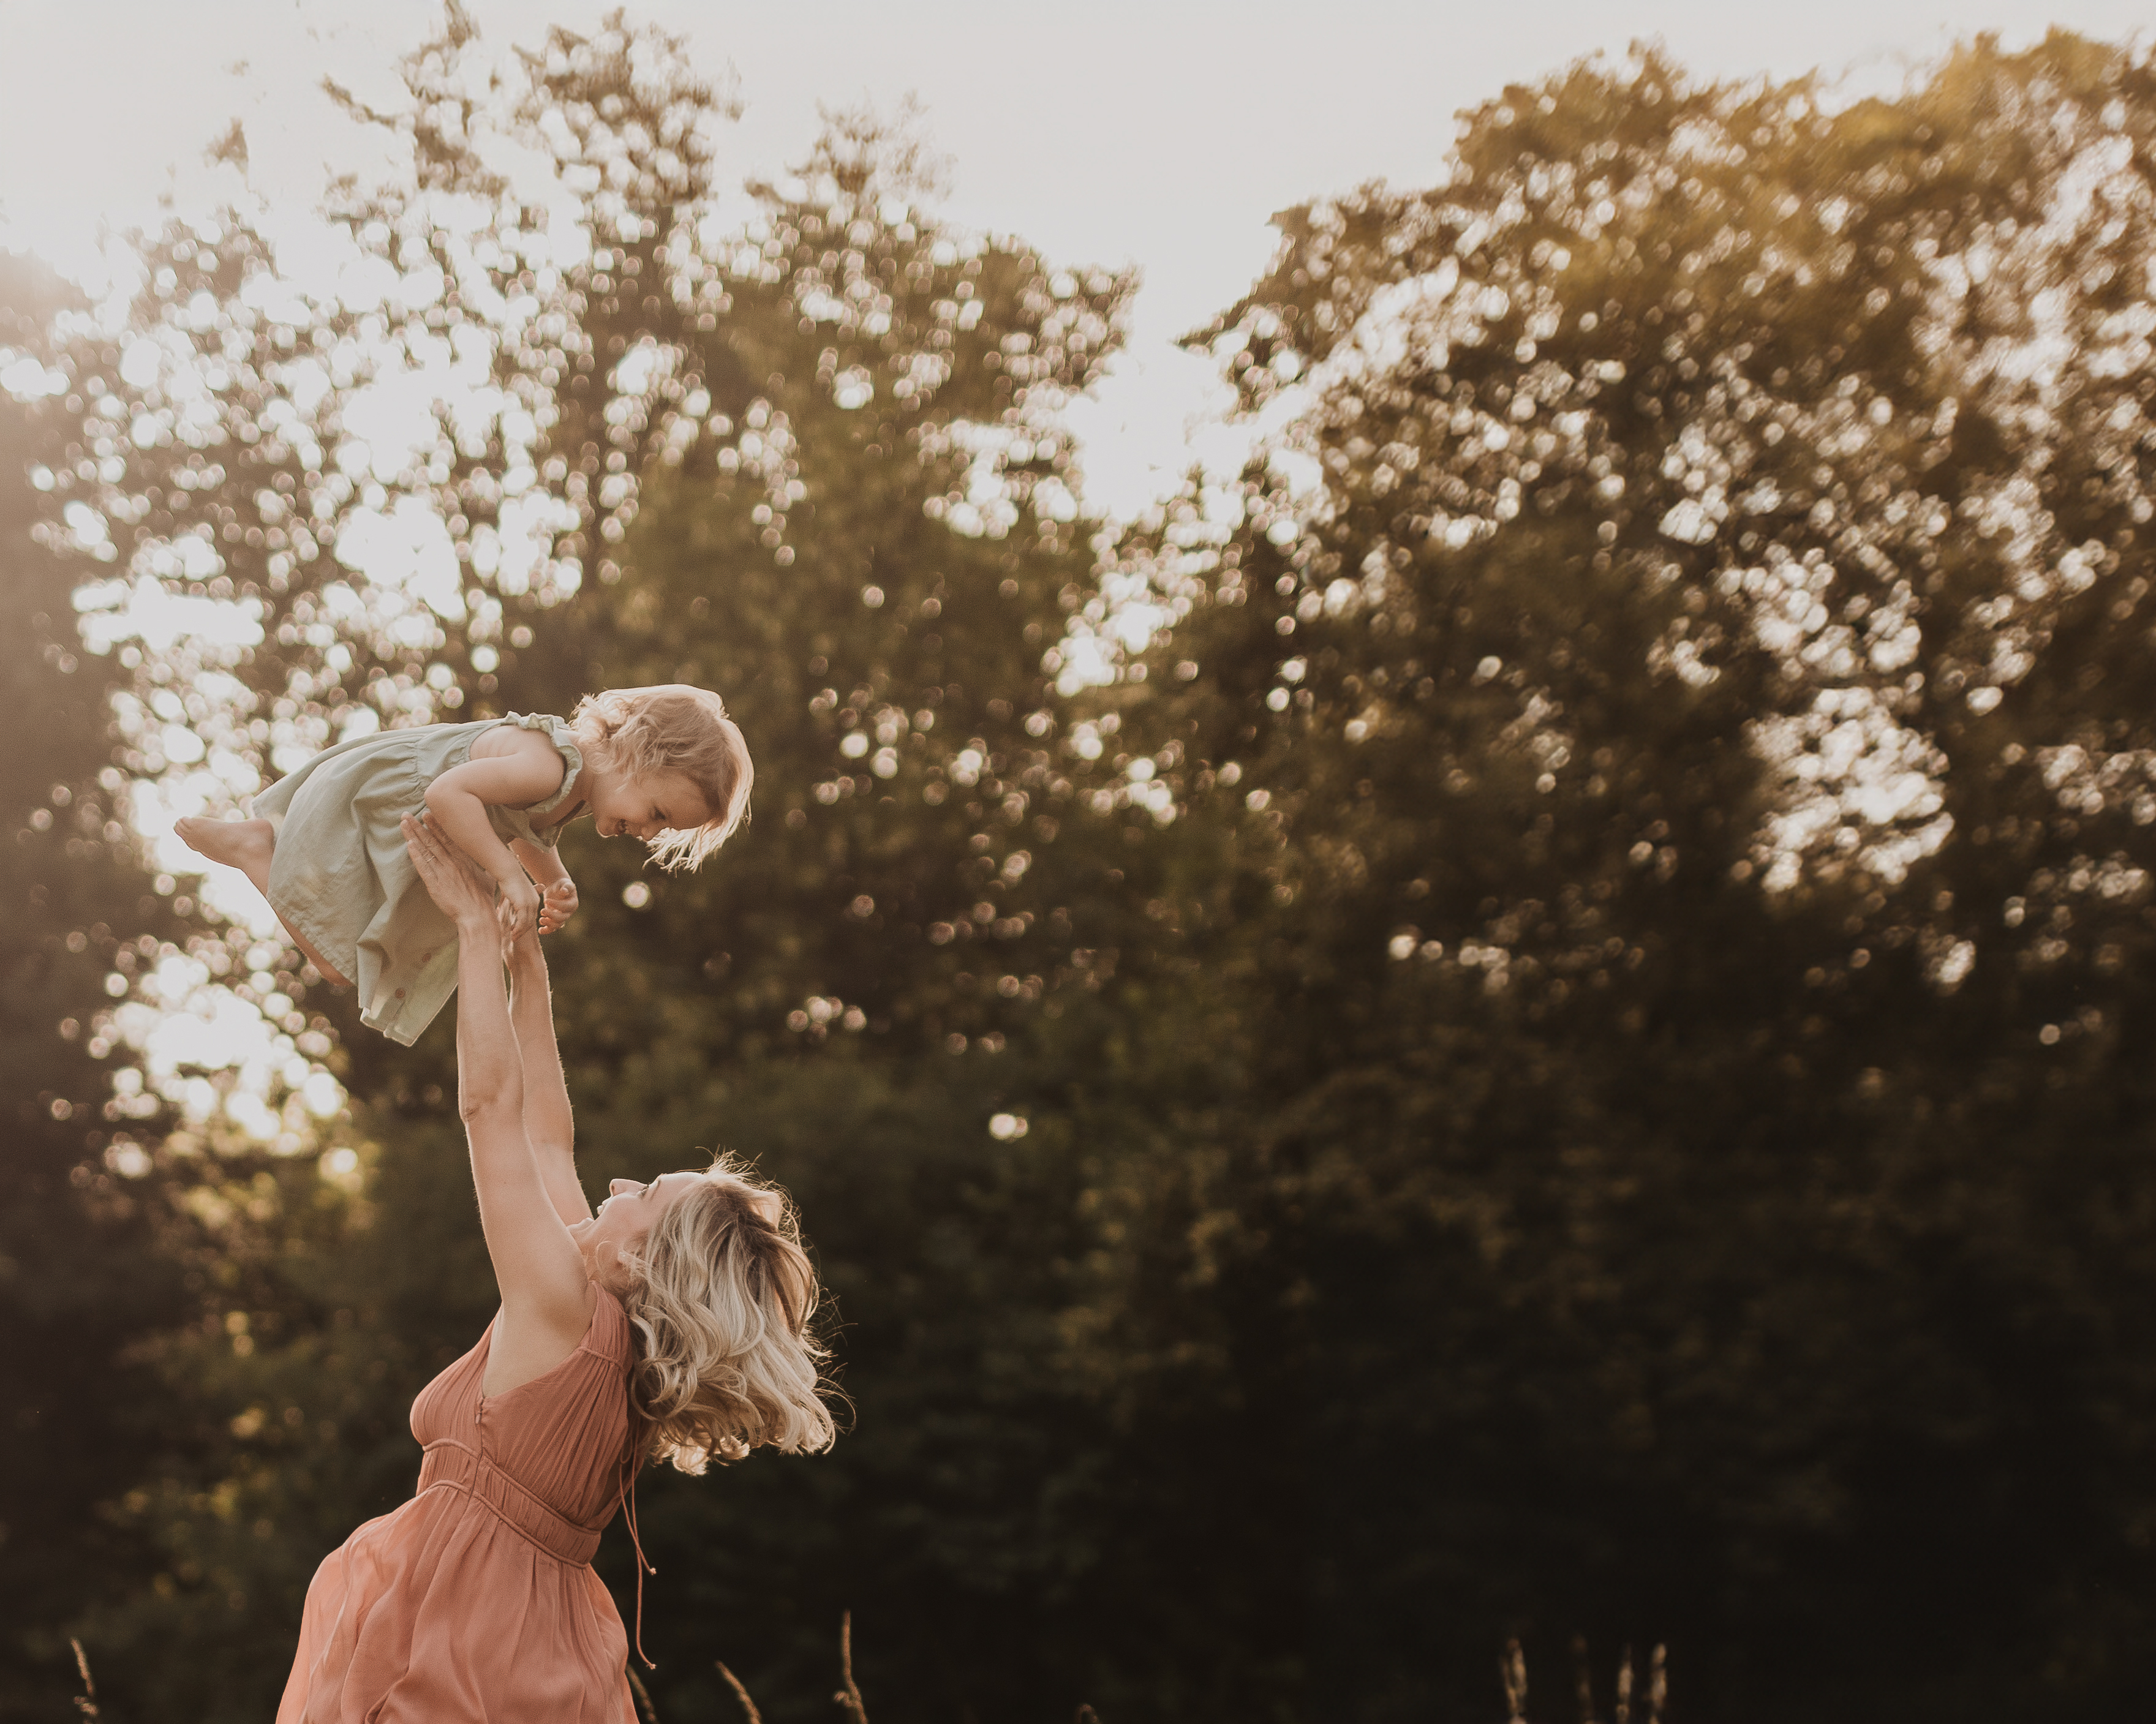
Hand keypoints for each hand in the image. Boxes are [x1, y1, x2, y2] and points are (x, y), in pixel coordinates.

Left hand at [401, 813, 500, 936]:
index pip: (448, 838)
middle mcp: (452, 862)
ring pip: (425, 850)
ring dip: (413, 836)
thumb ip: (482, 867)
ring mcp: (443, 873)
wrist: (478, 916)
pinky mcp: (435, 885)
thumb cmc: (484, 899)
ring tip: (403, 823)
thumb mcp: (488, 877)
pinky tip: (408, 844)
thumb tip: (488, 860)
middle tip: (407, 814)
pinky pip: (423, 867)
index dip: (436, 825)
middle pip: (433, 840)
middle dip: (419, 826)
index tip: (428, 814)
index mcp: (465, 859)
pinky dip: (415, 855)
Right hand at [496, 872, 540, 945]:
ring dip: (520, 932)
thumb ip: (512, 901)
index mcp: (534, 898)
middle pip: (531, 921)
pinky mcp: (524, 905)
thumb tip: (502, 908)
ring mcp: (530, 904)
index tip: (516, 930)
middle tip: (514, 937)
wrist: (508, 870)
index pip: (531, 915)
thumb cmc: (508, 879)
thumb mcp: (513, 892)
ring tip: (512, 937)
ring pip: (527, 923)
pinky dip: (518, 928)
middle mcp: (535, 902)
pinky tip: (512, 932)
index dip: (525, 924)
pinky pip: (523, 921)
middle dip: (523, 931)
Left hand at [539, 874, 578, 934]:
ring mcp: (562, 918)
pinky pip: (552, 928)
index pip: (566, 907)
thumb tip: (564, 891)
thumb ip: (566, 887)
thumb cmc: (561, 884)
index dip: (556, 905)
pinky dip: (546, 930)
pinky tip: (540, 930)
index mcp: (573, 904)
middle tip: (542, 911)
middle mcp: (569, 913)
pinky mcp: (554, 921)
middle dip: (552, 916)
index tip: (546, 900)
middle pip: (562, 918)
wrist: (557, 889)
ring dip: (549, 924)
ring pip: (557, 925)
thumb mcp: (565, 883)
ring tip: (541, 919)